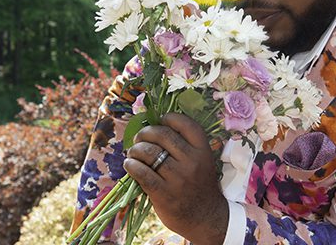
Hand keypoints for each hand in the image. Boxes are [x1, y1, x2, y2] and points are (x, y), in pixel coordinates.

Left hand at [124, 113, 228, 244]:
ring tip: (133, 152)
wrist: (205, 216)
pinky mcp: (164, 193)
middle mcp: (192, 161)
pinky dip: (132, 165)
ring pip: (149, 152)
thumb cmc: (199, 185)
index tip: (160, 120)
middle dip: (146, 132)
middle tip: (139, 137)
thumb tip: (156, 126)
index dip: (169, 118)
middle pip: (163, 135)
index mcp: (203, 150)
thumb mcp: (202, 162)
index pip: (185, 124)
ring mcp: (178, 178)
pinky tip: (130, 165)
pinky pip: (142, 172)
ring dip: (136, 149)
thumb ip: (186, 146)